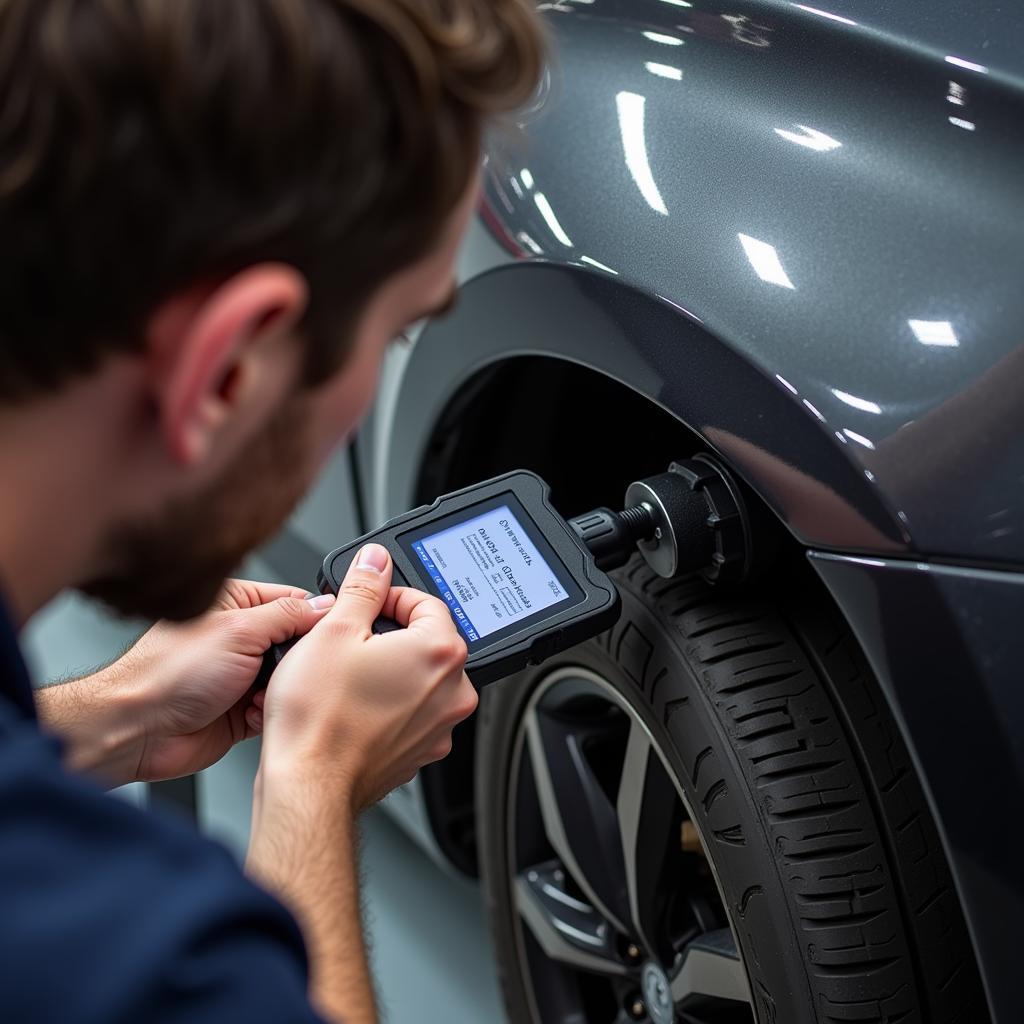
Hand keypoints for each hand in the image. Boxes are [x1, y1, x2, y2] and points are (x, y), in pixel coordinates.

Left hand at [43, 580, 337, 785]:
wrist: (136, 731)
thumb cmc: (166, 675)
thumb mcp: (238, 631)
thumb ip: (287, 615)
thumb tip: (324, 605)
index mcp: (235, 604)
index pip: (295, 601)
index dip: (316, 617)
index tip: (331, 633)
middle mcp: (239, 637)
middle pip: (296, 642)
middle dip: (299, 661)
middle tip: (296, 669)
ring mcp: (241, 673)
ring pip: (289, 678)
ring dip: (284, 690)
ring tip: (269, 694)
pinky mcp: (241, 708)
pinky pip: (276, 708)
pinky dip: (272, 713)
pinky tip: (257, 714)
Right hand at [255, 543, 477, 812]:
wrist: (308, 785)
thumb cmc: (318, 717)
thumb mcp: (334, 630)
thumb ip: (363, 587)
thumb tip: (375, 562)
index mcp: (441, 652)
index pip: (426, 601)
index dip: (388, 596)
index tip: (364, 602)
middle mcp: (454, 691)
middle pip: (427, 639)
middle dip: (390, 633)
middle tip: (350, 639)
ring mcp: (440, 725)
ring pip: (420, 677)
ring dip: (390, 668)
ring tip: (347, 675)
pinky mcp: (422, 751)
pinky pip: (411, 712)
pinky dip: (388, 703)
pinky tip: (353, 705)